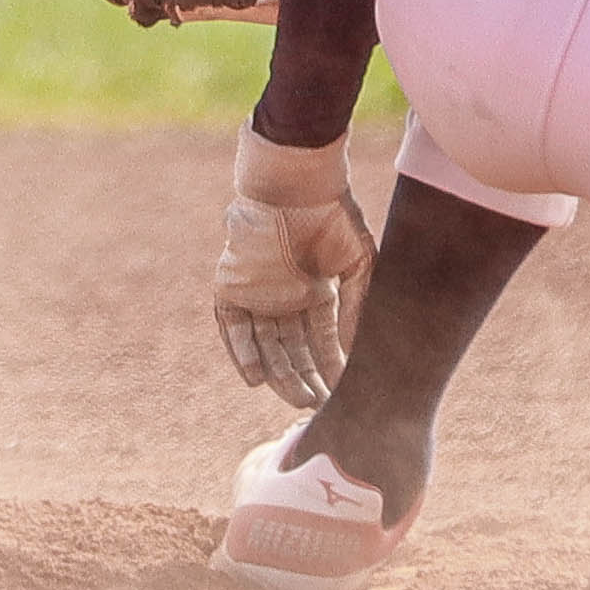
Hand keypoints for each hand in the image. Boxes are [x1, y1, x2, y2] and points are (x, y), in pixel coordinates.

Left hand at [214, 128, 375, 407]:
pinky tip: (256, 378)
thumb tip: (355, 353)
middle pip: (292, 348)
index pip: (321, 338)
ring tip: (296, 400)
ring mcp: (257, 291)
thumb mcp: (358, 263)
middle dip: (304, 378)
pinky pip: (232, 325)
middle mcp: (284, 295)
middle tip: (317, 407)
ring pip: (265, 344)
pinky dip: (241, 351)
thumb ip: (356, 307)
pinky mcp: (231, 284)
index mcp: (314, 289)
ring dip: (278, 373)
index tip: (342, 393)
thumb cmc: (331, 215)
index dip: (330, 365)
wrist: (295, 182)